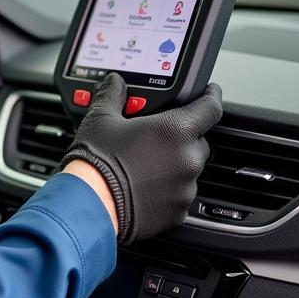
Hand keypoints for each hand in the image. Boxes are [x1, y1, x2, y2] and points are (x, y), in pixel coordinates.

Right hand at [60, 72, 222, 243]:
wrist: (87, 203)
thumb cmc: (95, 162)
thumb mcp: (100, 119)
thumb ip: (113, 95)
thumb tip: (115, 83)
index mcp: (175, 131)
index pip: (210, 108)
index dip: (210, 96)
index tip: (208, 93)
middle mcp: (187, 159)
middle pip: (198, 141)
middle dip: (180, 138)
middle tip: (154, 139)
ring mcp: (184, 189)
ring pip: (188, 170)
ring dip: (172, 166)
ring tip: (143, 167)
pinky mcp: (177, 214)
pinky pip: (178, 197)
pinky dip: (165, 192)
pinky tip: (143, 188)